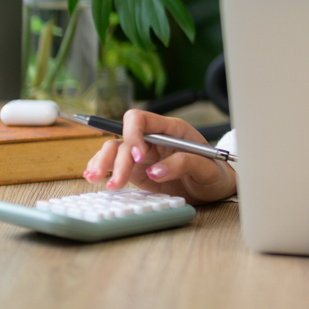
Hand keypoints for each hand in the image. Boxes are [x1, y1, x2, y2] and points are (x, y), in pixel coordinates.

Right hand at [83, 109, 236, 204]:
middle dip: (114, 157)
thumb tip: (155, 171)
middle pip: (123, 137)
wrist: (214, 189)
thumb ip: (184, 163)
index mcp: (170, 129)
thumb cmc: (214, 173)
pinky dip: (103, 169)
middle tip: (114, 182)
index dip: (133, 134)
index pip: (140, 119)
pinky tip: (95, 177)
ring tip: (96, 180)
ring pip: (114, 150)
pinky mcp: (137, 169)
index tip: (139, 157)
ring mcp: (143, 154)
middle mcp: (153, 138)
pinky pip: (114, 164)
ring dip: (103, 163)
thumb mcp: (207, 167)